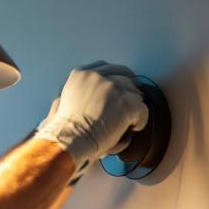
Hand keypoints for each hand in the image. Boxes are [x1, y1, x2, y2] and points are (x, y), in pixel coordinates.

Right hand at [34, 61, 148, 171]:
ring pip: (134, 91)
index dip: (116, 77)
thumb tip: (99, 93)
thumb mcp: (67, 99)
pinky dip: (140, 120)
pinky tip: (133, 127)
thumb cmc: (66, 128)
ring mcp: (113, 88)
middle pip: (124, 74)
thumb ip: (83, 89)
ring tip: (128, 120)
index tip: (119, 87)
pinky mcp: (126, 103)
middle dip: (129, 87)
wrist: (70, 140)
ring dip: (134, 105)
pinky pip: (142, 109)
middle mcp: (97, 76)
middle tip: (131, 101)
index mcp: (82, 74)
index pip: (106, 67)